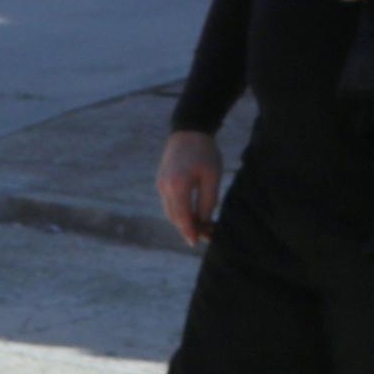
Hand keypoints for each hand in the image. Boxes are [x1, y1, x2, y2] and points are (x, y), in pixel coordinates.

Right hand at [157, 128, 223, 248]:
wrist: (188, 131)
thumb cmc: (204, 153)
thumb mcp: (212, 177)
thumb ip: (208, 202)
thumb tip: (204, 222)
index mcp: (177, 186)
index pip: (182, 217)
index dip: (190, 232)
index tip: (198, 242)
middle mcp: (164, 187)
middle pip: (175, 217)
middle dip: (189, 228)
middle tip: (208, 235)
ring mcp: (161, 184)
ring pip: (171, 211)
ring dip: (185, 221)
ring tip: (203, 225)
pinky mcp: (162, 181)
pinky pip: (170, 202)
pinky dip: (180, 211)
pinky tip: (194, 213)